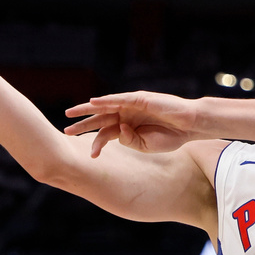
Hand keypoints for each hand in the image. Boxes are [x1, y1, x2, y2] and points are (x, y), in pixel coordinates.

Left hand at [64, 92, 200, 157]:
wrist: (189, 126)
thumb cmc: (171, 136)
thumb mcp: (145, 145)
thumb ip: (129, 140)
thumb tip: (117, 132)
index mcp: (128, 127)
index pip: (106, 133)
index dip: (96, 143)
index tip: (90, 155)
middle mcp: (127, 115)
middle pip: (100, 119)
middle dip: (83, 124)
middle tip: (66, 130)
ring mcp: (132, 105)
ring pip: (105, 107)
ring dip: (87, 109)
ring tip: (70, 113)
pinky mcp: (139, 99)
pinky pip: (118, 99)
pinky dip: (105, 101)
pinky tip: (93, 103)